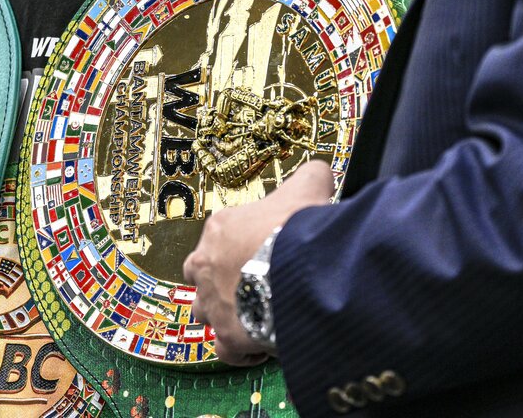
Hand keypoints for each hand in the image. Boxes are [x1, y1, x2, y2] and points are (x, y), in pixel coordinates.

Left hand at [183, 160, 335, 366]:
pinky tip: (261, 346)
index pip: (221, 235)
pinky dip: (240, 350)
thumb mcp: (308, 188)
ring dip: (228, 314)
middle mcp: (206, 263)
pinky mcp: (226, 336)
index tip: (267, 252)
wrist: (303, 270)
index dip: (244, 245)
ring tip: (258, 315)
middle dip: (222, 279)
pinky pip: (225, 349)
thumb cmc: (299, 229)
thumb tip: (319, 171)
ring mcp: (213, 301)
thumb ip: (310, 176)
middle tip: (255, 284)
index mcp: (221, 227)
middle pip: (203, 273)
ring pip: (207, 311)